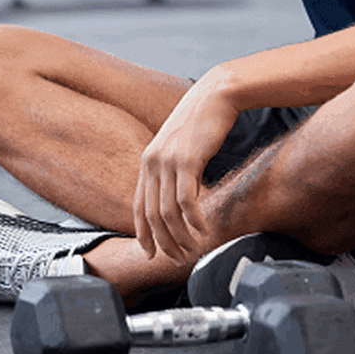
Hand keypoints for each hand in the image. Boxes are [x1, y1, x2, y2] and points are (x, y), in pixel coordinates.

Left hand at [133, 77, 239, 263]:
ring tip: (194, 250)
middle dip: (164, 243)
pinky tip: (204, 231)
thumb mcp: (180, 148)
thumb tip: (181, 202)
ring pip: (168, 212)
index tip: (151, 254)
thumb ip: (174, 172)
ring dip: (181, 237)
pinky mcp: (187, 160)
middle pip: (152, 215)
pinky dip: (195, 221)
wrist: (216, 95)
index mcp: (147, 161)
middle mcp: (152, 162)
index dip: (143, 234)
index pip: (138, 207)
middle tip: (179, 259)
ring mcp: (167, 161)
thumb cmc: (202, 122)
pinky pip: (187, 201)